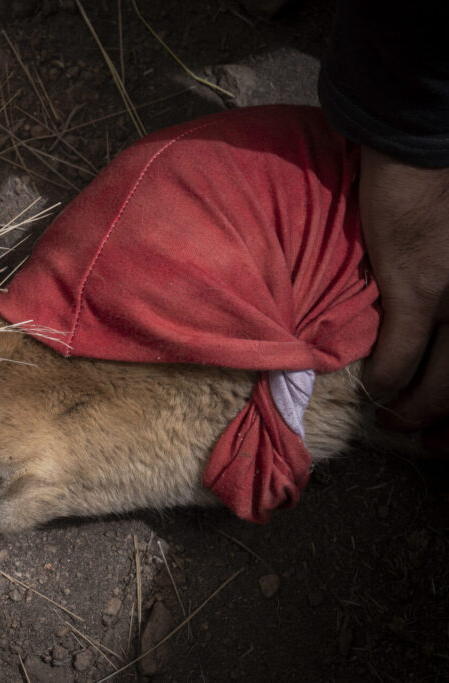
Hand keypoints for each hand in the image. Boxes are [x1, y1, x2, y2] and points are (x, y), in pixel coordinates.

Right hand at [357, 146, 448, 451]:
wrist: (427, 142)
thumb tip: (438, 325)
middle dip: (445, 418)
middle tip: (423, 436)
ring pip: (443, 381)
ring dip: (414, 408)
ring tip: (392, 418)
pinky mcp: (417, 289)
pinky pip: (400, 353)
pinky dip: (387, 378)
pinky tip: (375, 389)